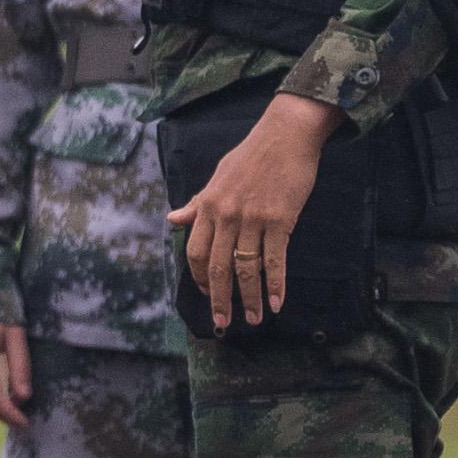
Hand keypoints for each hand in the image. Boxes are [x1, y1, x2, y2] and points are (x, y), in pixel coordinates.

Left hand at [167, 92, 337, 330]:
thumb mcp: (217, 176)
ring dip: (250, 298)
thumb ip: (197, 203)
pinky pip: (275, 260)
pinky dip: (276, 284)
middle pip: (218, 267)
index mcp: (209, 206)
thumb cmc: (251, 155)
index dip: (199, 277)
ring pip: (246, 269)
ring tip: (254, 319)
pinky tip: (277, 302)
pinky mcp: (280, 221)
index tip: (205, 293)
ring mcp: (253, 219)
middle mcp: (227, 216)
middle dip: (219, 299)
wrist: (285, 135)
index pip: (196, 251)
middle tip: (222, 321)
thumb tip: (172, 219)